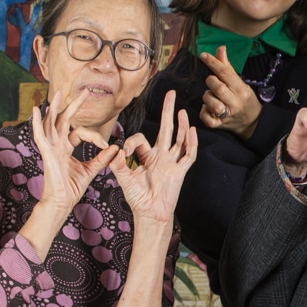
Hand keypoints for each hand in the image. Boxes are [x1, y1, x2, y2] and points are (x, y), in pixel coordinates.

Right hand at [31, 89, 118, 214]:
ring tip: (58, 94)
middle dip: (74, 105)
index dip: (95, 136)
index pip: (80, 132)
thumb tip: (115, 147)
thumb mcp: (90, 170)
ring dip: (55, 108)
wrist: (62, 202)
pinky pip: (40, 135)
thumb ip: (102, 159)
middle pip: (64, 120)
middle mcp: (56, 145)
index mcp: (65, 148)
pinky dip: (37, 122)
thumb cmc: (71, 188)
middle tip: (85, 91)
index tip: (106, 145)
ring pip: (51, 123)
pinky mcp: (47, 153)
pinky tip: (37, 110)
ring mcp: (50, 148)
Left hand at [111, 90, 197, 225]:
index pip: (141, 139)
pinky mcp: (180, 172)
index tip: (123, 153)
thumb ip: (118, 164)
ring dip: (181, 125)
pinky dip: (191, 143)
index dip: (130, 143)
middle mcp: (161, 155)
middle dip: (167, 110)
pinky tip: (191, 130)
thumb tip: (114, 150)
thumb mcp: (123, 179)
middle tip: (170, 93)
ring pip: (179, 139)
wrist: (149, 214)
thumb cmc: (137, 197)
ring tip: (181, 110)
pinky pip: (188, 155)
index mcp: (146, 156)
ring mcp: (172, 162)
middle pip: (166, 128)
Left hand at [198, 46, 261, 139]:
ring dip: (207, 97)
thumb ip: (227, 67)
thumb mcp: (239, 82)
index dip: (213, 62)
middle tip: (212, 82)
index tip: (203, 55)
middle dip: (210, 81)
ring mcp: (228, 115)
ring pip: (212, 104)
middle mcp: (236, 102)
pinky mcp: (220, 125)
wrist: (253, 122)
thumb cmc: (243, 98)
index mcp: (241, 89)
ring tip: (211, 96)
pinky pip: (207, 119)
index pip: (225, 73)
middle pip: (218, 88)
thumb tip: (220, 48)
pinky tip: (207, 108)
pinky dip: (204, 112)